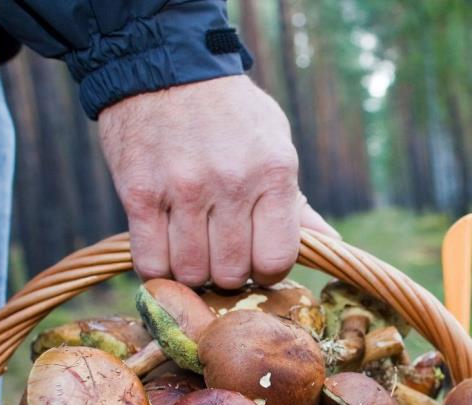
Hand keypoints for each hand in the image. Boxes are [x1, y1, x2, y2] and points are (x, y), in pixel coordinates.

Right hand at [98, 75, 337, 287]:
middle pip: (231, 272)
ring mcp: (183, 189)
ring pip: (190, 272)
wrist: (165, 65)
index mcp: (273, 172)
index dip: (267, 270)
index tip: (255, 259)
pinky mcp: (140, 194)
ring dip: (191, 271)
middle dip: (228, 272)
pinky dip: (158, 268)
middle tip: (220, 252)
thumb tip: (331, 244)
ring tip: (192, 248)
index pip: (276, 259)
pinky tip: (164, 251)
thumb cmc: (229, 112)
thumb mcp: (275, 144)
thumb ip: (296, 202)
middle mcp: (231, 183)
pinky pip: (151, 261)